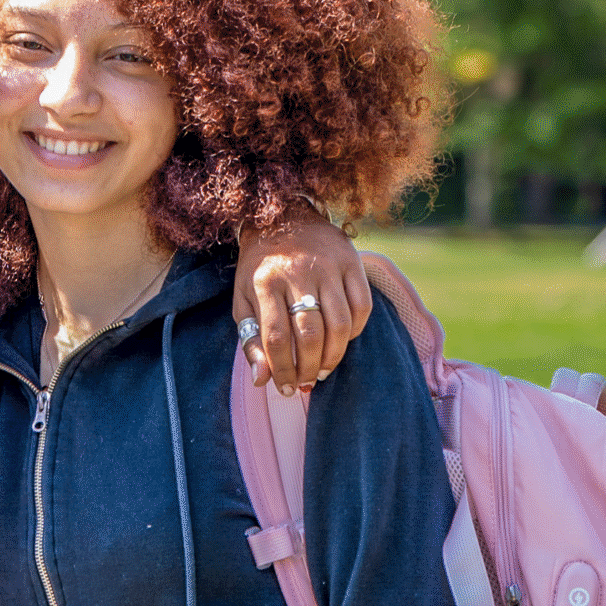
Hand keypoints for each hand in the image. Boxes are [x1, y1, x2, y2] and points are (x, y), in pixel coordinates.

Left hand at [234, 209, 370, 395]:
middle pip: (310, 334)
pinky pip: (362, 306)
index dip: (282, 370)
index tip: (284, 388)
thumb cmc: (261, 267)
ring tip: (324, 368)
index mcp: (264, 282)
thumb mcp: (244, 299)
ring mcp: (327, 266)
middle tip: (307, 382)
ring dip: (334, 355)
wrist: (284, 216)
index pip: (276, 337)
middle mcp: (297, 273)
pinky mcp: (351, 261)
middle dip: (310, 367)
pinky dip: (356, 331)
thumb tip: (260, 380)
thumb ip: (250, 339)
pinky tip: (342, 340)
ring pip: (340, 324)